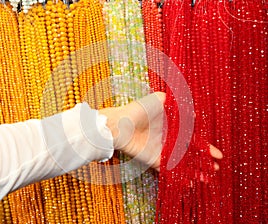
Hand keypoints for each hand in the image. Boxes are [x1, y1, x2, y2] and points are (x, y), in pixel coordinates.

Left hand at [100, 92, 222, 170]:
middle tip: (216, 167)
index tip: (217, 154)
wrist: (119, 124)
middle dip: (204, 160)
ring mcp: (162, 150)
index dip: (205, 146)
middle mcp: (169, 139)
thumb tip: (194, 114)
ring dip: (195, 170)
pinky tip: (190, 181)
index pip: (193, 138)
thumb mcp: (159, 100)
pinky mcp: (154, 160)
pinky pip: (169, 170)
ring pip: (183, 163)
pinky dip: (180, 176)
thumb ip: (177, 105)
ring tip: (207, 177)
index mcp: (172, 126)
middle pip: (190, 152)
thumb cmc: (138, 110)